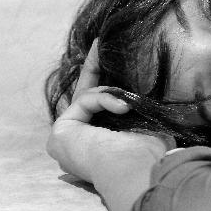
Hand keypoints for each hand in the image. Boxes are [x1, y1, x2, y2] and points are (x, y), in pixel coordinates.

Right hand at [46, 39, 171, 182]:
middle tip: (100, 42)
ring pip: (87, 97)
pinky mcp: (59, 134)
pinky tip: (121, 109)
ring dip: (111, 95)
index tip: (112, 60)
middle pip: (86, 98)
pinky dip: (103, 100)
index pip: (103, 110)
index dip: (106, 87)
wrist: (140, 168)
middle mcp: (83, 146)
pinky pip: (83, 101)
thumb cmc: (151, 152)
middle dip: (93, 68)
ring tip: (127, 106)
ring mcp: (68, 142)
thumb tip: (144, 88)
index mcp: (106, 146)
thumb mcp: (148, 123)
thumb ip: (138, 108)